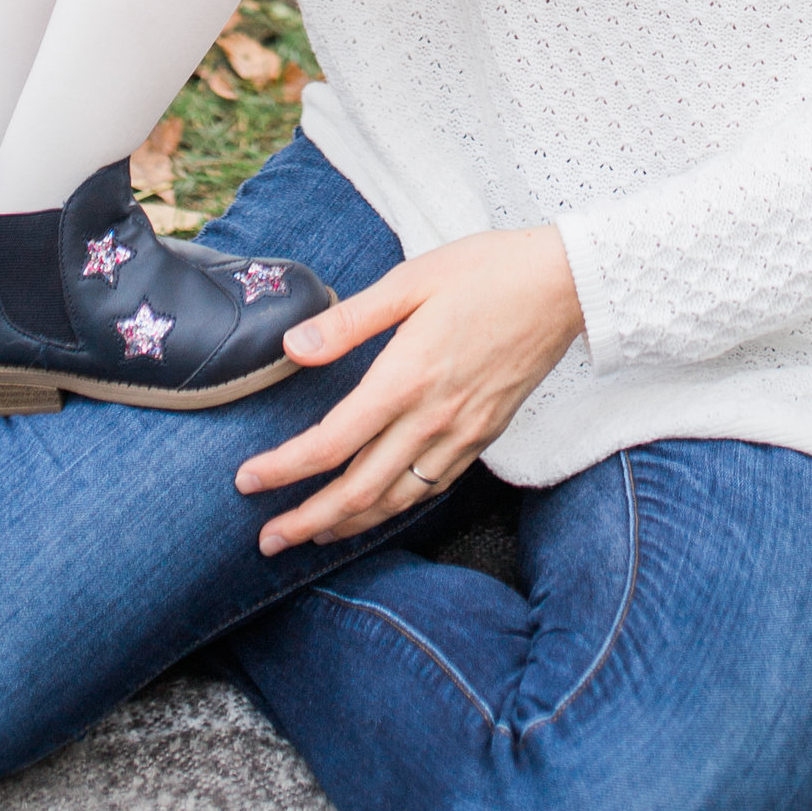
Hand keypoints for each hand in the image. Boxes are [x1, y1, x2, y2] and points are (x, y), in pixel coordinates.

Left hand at [239, 225, 583, 551]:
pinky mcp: (484, 436)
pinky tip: (376, 510)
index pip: (332, 442)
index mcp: (407, 377)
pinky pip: (432, 488)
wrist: (564, 284)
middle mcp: (433, 418)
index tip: (247, 481)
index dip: (284, 468)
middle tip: (266, 539)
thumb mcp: (410, 280)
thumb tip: (292, 348)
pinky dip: (395, 508)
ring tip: (311, 537)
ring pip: (396, 500)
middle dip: (307, 521)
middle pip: (358, 490)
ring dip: (348, 526)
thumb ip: (348, 320)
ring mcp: (462, 434)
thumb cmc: (486, 271)